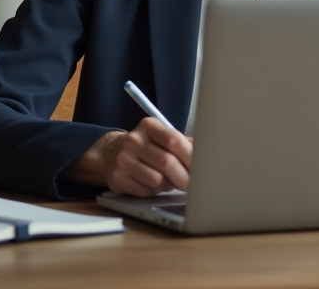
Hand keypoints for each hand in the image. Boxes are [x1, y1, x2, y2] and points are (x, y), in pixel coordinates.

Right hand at [69, 119, 191, 196]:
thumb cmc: (145, 146)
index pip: (174, 140)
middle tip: (192, 184)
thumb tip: (208, 153)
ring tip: (169, 181)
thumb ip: (183, 143)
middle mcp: (134, 140)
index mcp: (149, 126)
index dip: (191, 157)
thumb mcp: (161, 136)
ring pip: (157, 180)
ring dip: (169, 185)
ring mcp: (123, 160)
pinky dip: (155, 192)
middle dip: (184, 177)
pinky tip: (154, 185)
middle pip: (167, 162)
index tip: (202, 168)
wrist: (110, 153)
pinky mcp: (118, 179)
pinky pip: (145, 191)